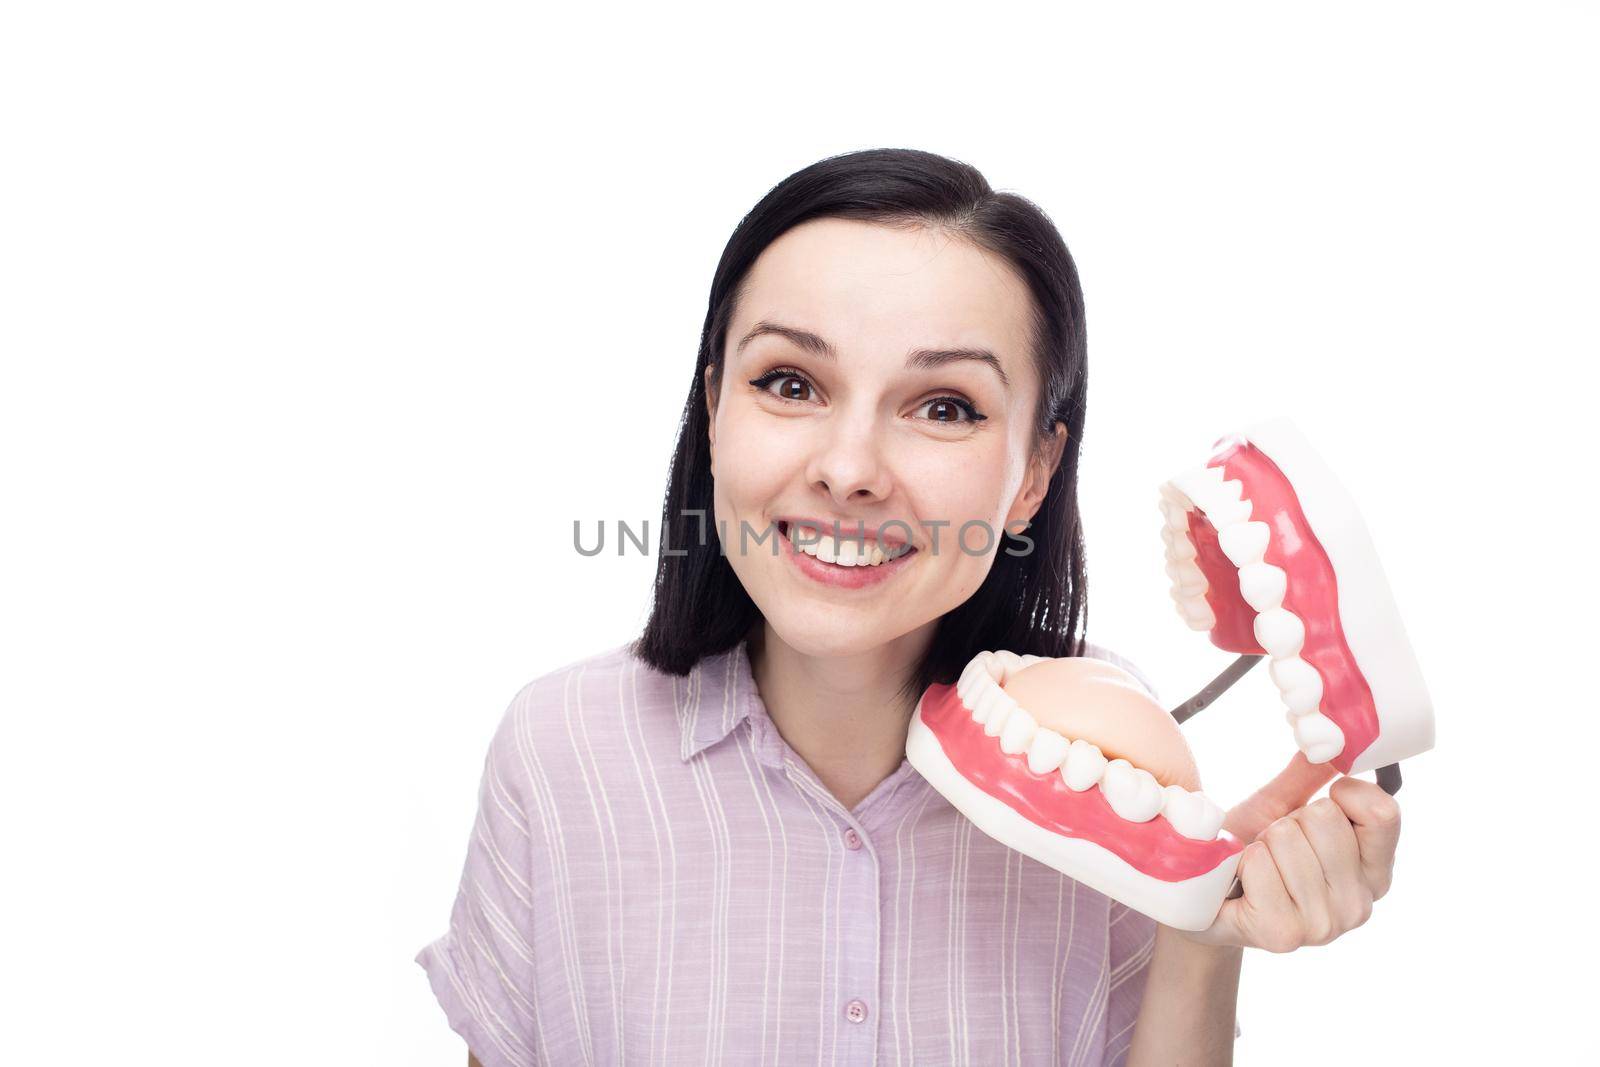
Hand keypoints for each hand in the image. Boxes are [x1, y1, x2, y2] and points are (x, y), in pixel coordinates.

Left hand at [1175, 752, 1401, 951]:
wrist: (1199, 896)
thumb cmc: (1248, 848)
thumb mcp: (1282, 807)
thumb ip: (1312, 775)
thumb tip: (1330, 732)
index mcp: (1374, 872)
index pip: (1383, 812)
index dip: (1344, 794)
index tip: (1315, 806)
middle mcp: (1359, 904)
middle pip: (1325, 818)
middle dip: (1288, 820)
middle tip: (1272, 847)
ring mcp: (1324, 925)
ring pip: (1287, 838)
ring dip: (1260, 843)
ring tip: (1255, 866)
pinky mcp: (1282, 935)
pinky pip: (1258, 864)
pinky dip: (1239, 863)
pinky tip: (1241, 884)